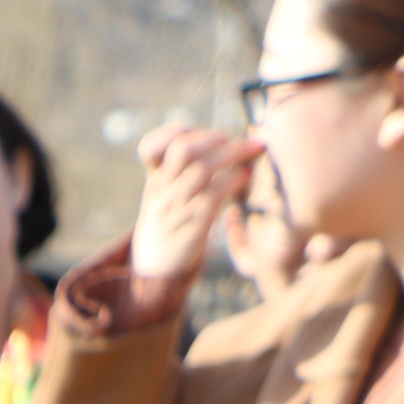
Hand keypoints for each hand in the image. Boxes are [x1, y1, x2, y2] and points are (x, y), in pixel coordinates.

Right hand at [131, 123, 262, 284]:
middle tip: (232, 139)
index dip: (174, 131)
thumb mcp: (162, 197)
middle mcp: (161, 193)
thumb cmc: (169, 227)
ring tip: (252, 150)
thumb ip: (177, 170)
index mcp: (153, 182)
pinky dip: (235, 179)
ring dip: (234, 153)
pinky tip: (246, 176)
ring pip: (203, 168)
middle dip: (213, 137)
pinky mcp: (192, 227)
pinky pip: (215, 194)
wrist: (155, 272)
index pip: (151, 146)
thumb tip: (211, 140)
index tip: (197, 131)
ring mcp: (176, 209)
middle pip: (181, 149)